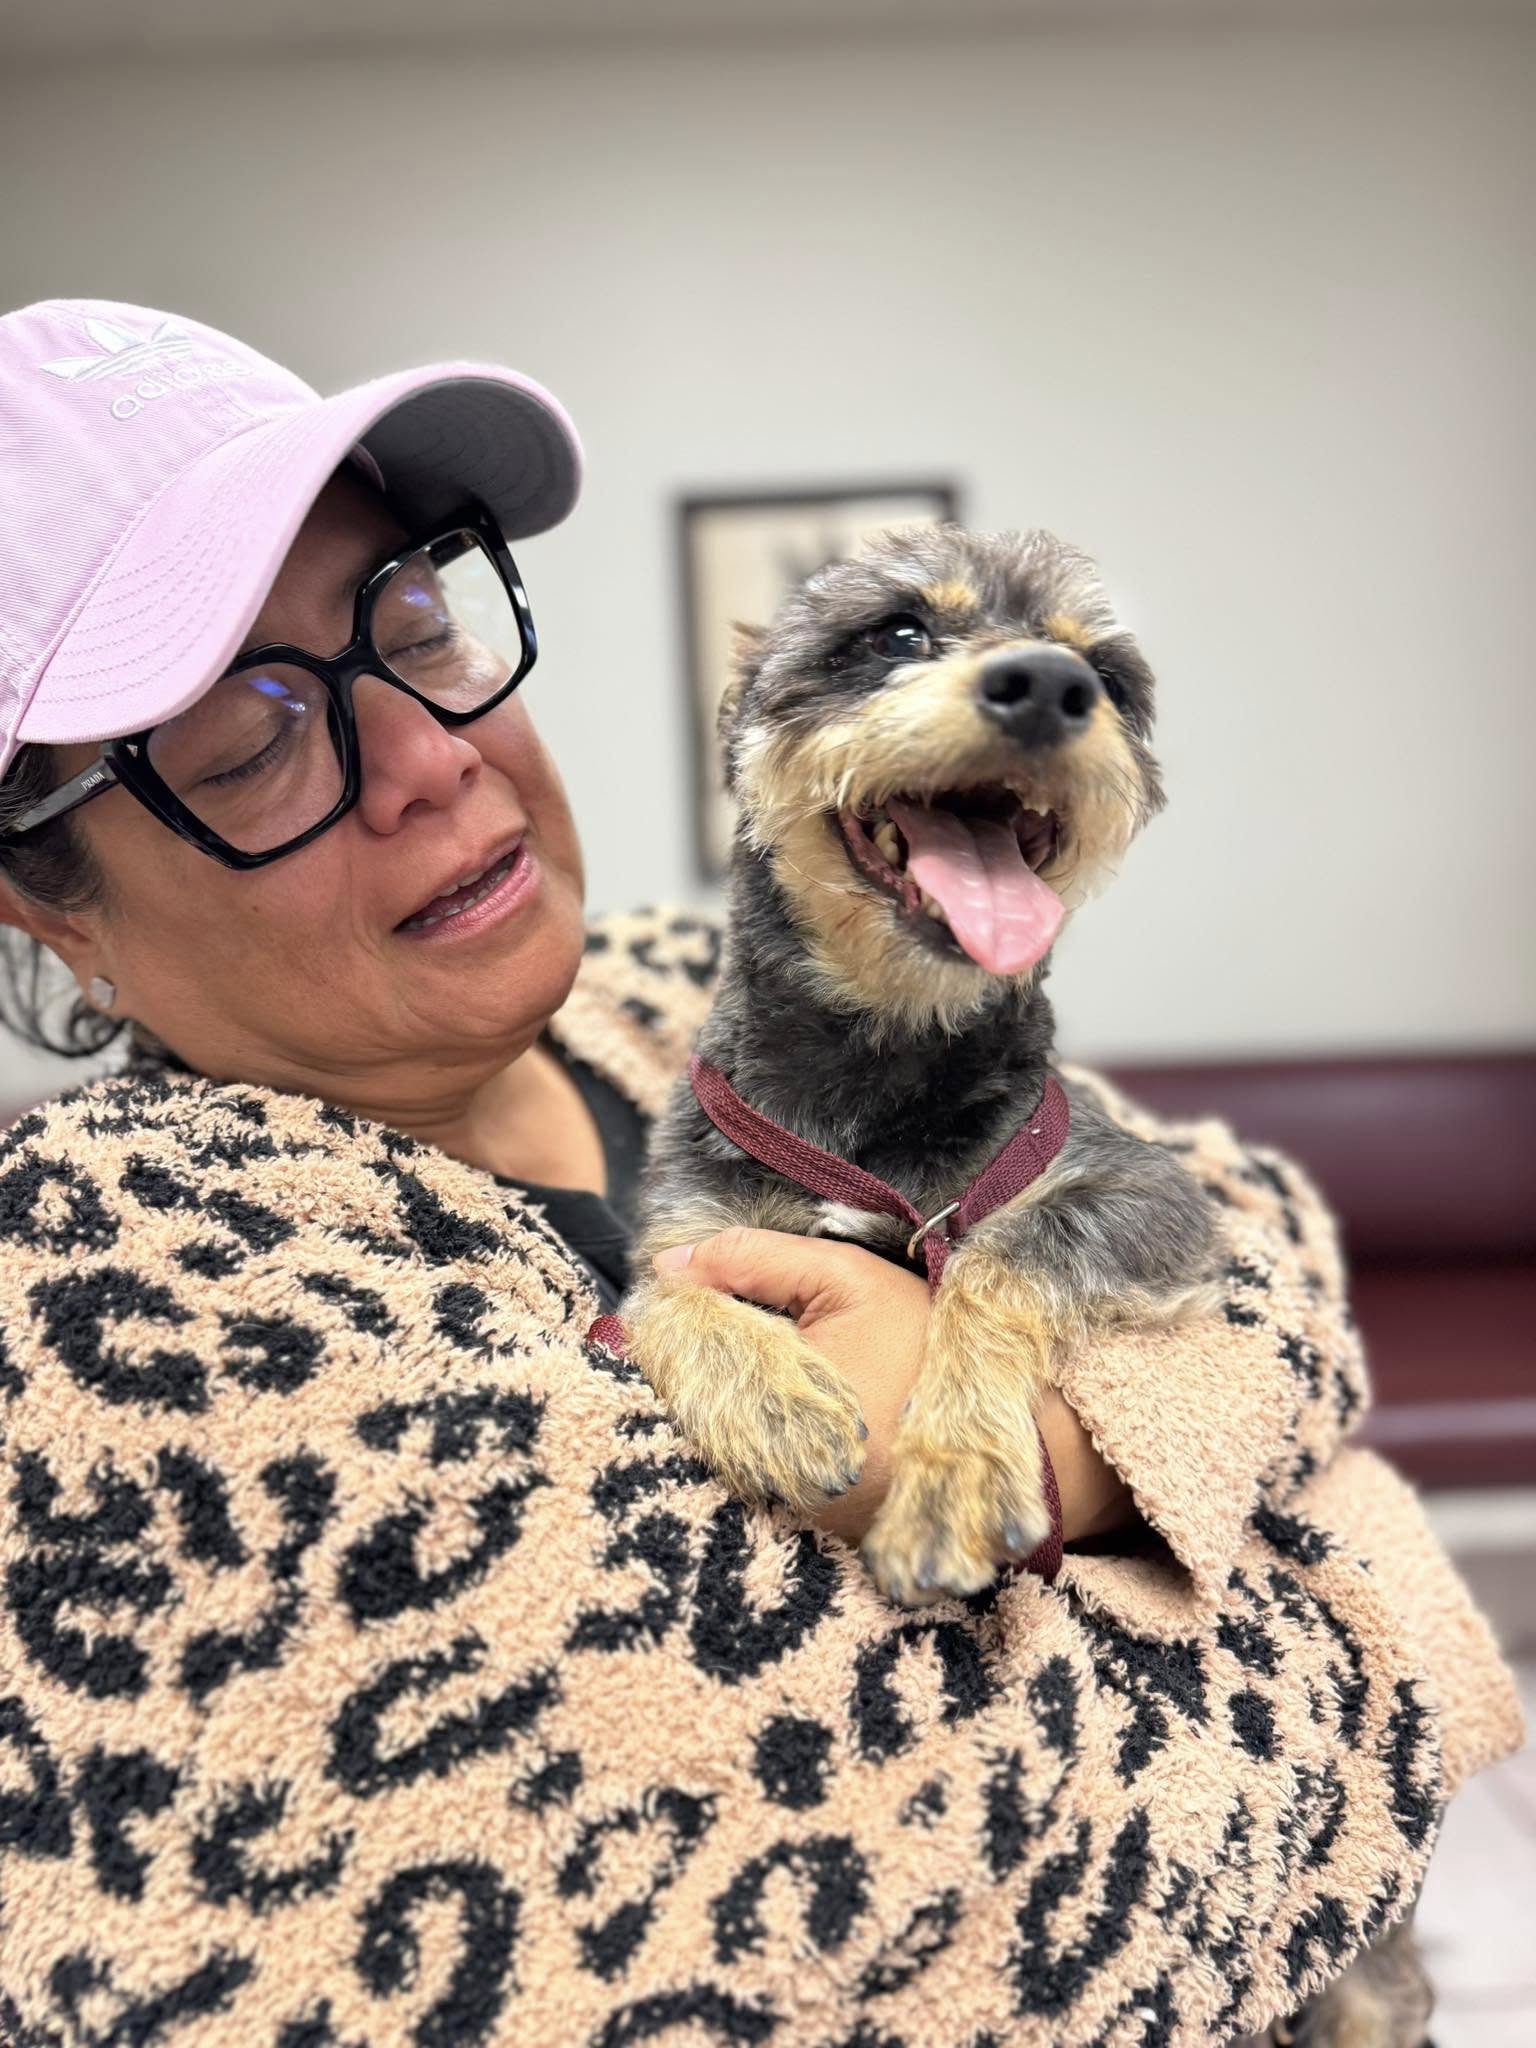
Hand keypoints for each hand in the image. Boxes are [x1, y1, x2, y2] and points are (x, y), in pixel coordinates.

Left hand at [653, 1230, 1131, 1551]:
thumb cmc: (925, 1345)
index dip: (671, 1318)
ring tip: (768, 1364)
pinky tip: (786, 1406)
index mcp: (770, 1406)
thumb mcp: (846, 1283)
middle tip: (714, 1316)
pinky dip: (748, 1438)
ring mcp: (779, 1514)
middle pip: (681, 1405)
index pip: (671, 1358)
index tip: (683, 1291)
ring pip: (706, 1442)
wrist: (1006, 1440)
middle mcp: (764, 1476)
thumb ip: (753, 1260)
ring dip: (714, 1399)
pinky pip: (744, 1473)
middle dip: (690, 1359)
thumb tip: (669, 1262)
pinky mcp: (801, 1533)